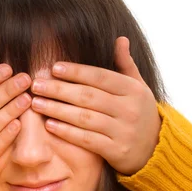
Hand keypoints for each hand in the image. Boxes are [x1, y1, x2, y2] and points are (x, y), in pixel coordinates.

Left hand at [31, 37, 160, 174]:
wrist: (155, 149)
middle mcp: (129, 109)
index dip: (76, 72)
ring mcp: (123, 131)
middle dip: (59, 90)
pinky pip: (87, 140)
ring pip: (85, 118)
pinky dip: (67, 132)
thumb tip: (120, 39)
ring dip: (57, 110)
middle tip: (36, 85)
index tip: (53, 68)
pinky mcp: (116, 151)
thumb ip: (126, 65)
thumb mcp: (138, 88)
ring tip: (36, 103)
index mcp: (133, 90)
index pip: (100, 77)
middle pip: (88, 96)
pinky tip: (49, 125)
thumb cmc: (139, 113)